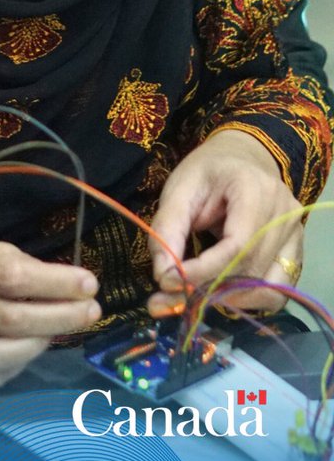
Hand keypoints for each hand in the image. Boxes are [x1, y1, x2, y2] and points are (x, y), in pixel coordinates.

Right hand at [0, 232, 99, 386]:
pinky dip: (23, 358)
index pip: (9, 275)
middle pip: (11, 318)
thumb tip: (62, 281)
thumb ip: (11, 260)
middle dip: (60, 315)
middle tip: (91, 309)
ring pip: (2, 353)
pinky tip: (36, 342)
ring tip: (65, 325)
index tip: (87, 282)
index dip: (54, 282)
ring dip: (44, 340)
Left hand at [147, 129, 303, 315]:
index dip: (204, 271)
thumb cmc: (206, 172)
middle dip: (208, 290)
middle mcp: (286, 215)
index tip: (168, 282)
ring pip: (269, 289)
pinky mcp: (296, 252)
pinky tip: (220, 292)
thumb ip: (168, 229)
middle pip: (252, 270)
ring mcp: (296, 235)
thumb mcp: (179, 189)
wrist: (240, 159)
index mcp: (256, 190)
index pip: (238, 245)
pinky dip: (247, 298)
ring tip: (192, 296)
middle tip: (167, 300)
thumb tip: (163, 276)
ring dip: (229, 300)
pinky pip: (277, 290)